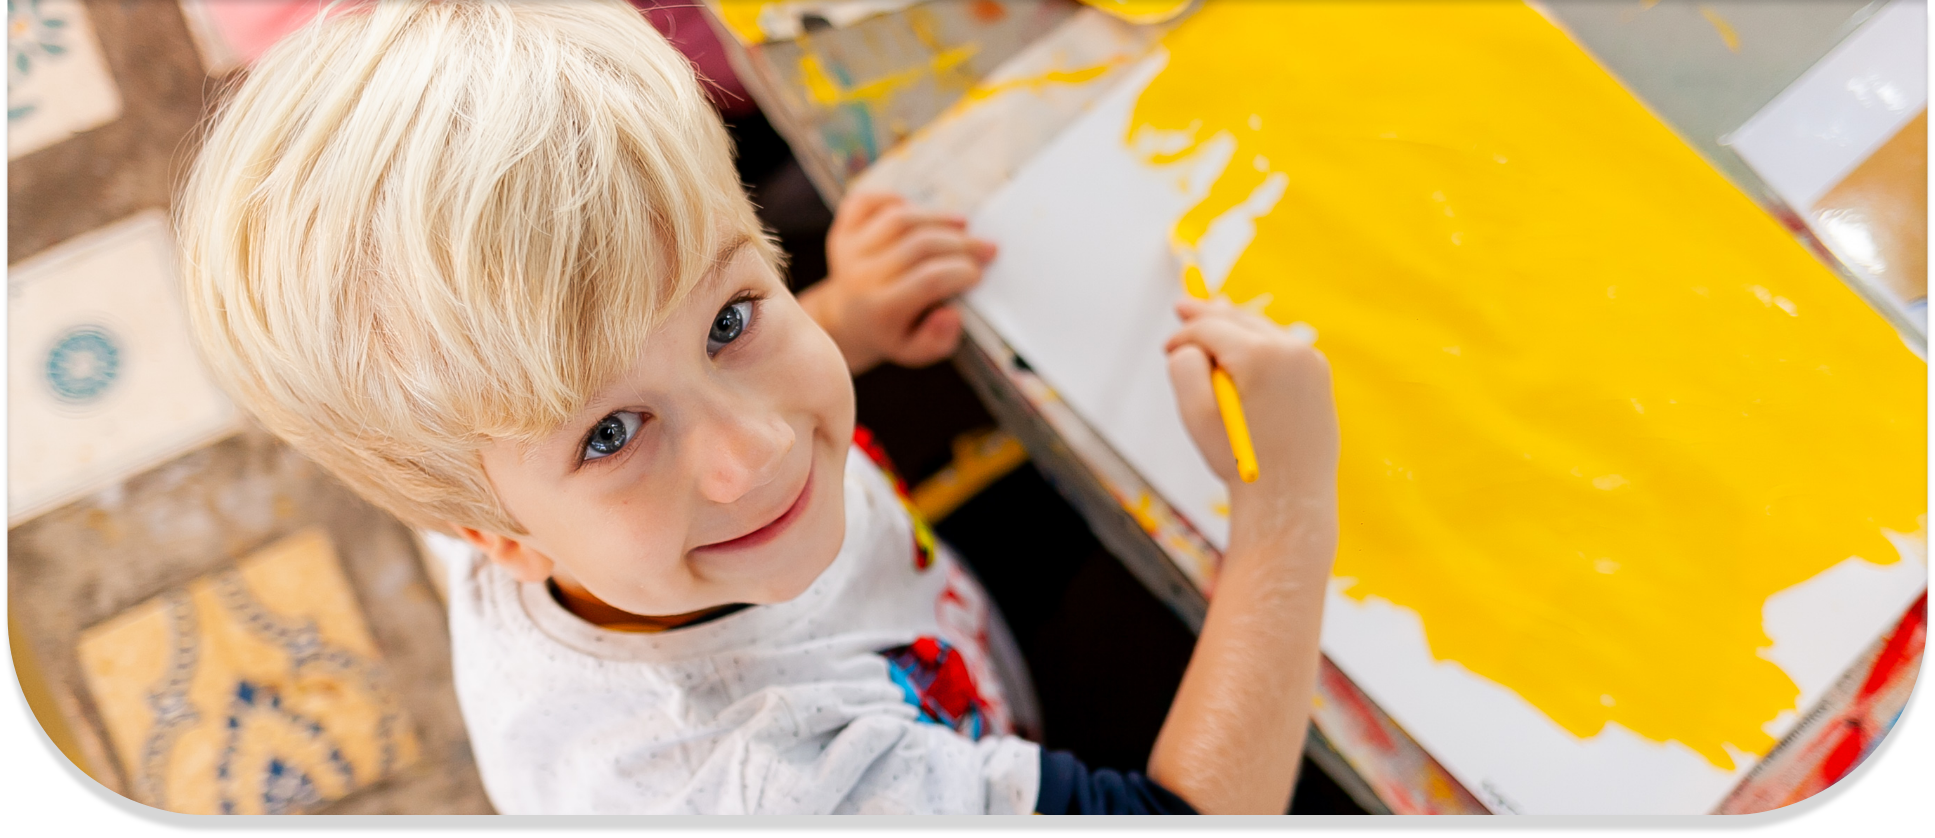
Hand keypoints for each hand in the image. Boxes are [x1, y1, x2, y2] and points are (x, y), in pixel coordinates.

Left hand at [799, 191, 996, 373]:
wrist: (846, 319)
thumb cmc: (890, 332)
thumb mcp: (915, 351)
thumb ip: (938, 339)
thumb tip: (952, 314)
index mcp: (880, 310)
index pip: (929, 281)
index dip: (961, 272)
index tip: (980, 274)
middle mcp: (861, 277)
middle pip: (919, 246)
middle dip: (962, 244)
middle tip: (986, 248)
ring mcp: (848, 250)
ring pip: (899, 218)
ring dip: (937, 217)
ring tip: (963, 224)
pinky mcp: (842, 230)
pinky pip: (867, 201)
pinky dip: (893, 198)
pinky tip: (917, 211)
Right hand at [1164, 297, 1338, 555]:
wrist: (1290, 497)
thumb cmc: (1240, 461)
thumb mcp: (1197, 414)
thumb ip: (1184, 368)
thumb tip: (1192, 345)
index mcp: (1261, 356)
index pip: (1211, 330)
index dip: (1184, 335)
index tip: (1165, 349)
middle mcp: (1292, 350)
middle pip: (1239, 319)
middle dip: (1208, 316)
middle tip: (1182, 307)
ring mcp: (1311, 362)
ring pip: (1262, 331)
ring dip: (1235, 326)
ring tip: (1213, 314)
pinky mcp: (1319, 376)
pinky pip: (1282, 348)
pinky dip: (1258, 343)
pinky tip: (1244, 341)